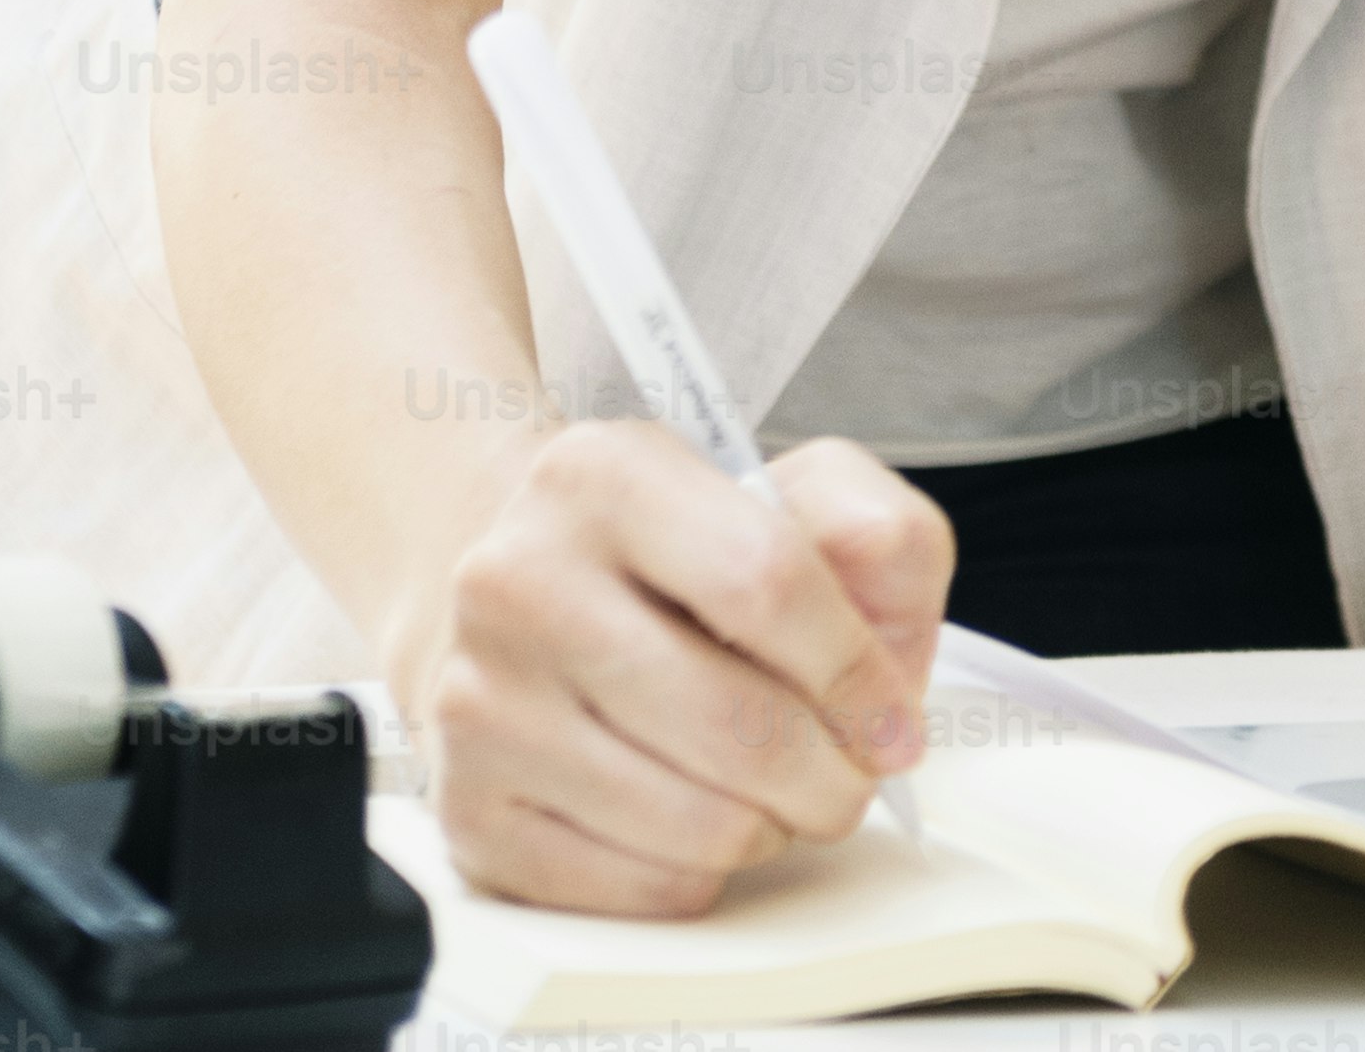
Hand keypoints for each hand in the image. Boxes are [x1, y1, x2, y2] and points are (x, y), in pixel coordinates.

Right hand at [407, 423, 953, 913]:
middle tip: (848, 776)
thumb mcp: (791, 493)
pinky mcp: (471, 812)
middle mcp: (517, 580)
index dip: (859, 674)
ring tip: (768, 788)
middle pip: (736, 725)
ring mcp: (480, 702)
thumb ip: (879, 537)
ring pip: (698, 825)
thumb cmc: (676, 558)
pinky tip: (693, 814)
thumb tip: (887, 667)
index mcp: (603, 476)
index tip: (893, 722)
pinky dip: (702, 871)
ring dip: (771, 826)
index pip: (767, 583)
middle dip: (832, 776)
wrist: (515, 598)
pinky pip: (644, 887)